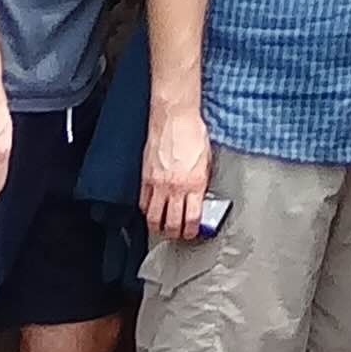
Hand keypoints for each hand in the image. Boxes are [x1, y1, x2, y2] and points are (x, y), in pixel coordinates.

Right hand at [140, 108, 213, 244]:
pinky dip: (147, 211)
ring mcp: (158, 184)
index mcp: (195, 183)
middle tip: (178, 234)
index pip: (191, 219)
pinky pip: (143, 203)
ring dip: (158, 227)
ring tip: (163, 228)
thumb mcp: (207, 159)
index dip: (191, 231)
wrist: (175, 117)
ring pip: (154, 219)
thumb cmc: (193, 132)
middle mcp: (175, 187)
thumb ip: (202, 180)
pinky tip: (152, 210)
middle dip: (175, 234)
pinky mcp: (145, 178)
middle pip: (171, 224)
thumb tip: (200, 196)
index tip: (192, 232)